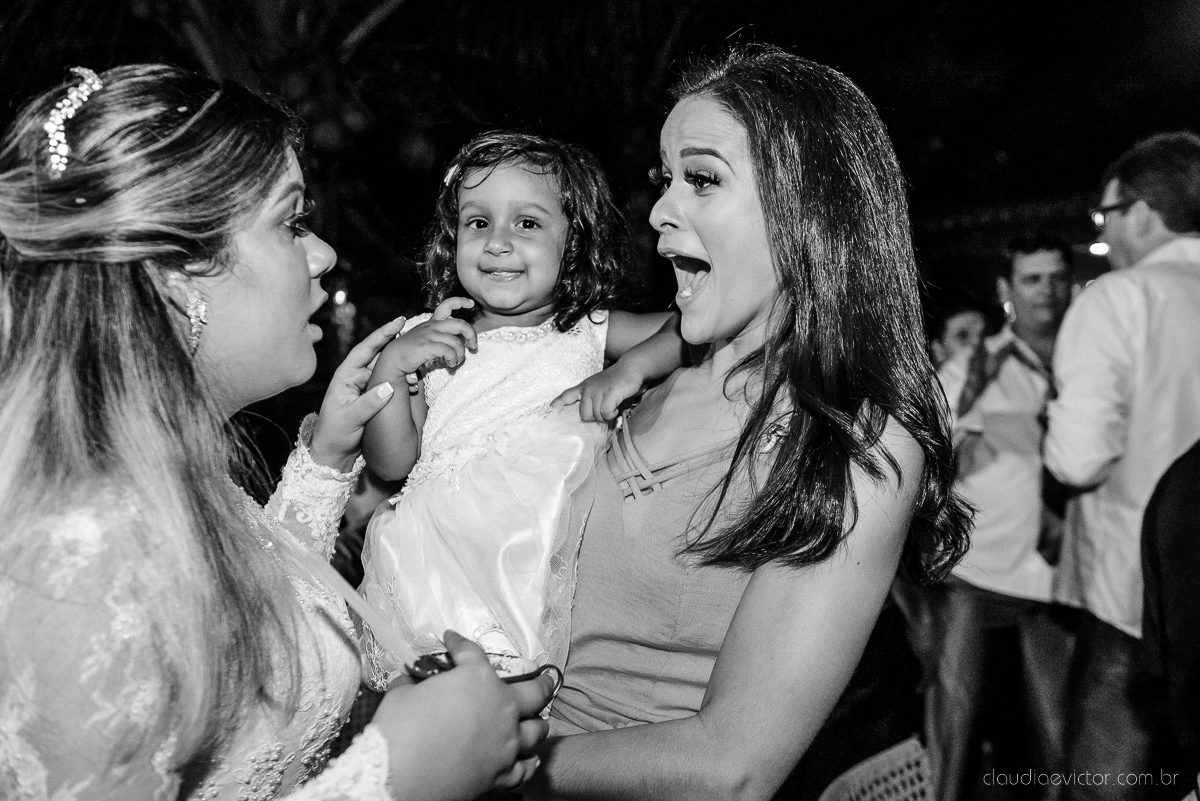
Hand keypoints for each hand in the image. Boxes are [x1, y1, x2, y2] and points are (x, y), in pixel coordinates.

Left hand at [309, 316, 408, 470]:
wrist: (333, 454)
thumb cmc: (334, 434)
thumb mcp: (350, 418)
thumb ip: (369, 403)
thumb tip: (389, 386)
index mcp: (346, 376)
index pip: (365, 349)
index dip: (382, 334)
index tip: (399, 322)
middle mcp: (356, 378)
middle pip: (379, 355)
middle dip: (397, 344)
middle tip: (416, 334)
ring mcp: (365, 387)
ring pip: (387, 370)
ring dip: (403, 366)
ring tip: (420, 362)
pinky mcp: (373, 398)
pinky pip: (390, 384)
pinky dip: (403, 381)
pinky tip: (416, 382)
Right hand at [372, 631, 554, 800]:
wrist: (396, 778)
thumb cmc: (398, 731)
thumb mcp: (400, 695)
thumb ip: (410, 682)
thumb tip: (407, 679)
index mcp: (477, 679)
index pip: (471, 653)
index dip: (459, 643)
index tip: (452, 640)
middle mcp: (501, 707)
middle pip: (534, 691)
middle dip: (540, 682)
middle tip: (544, 677)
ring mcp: (506, 742)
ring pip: (537, 730)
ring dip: (538, 722)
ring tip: (538, 720)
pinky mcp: (502, 773)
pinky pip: (526, 768)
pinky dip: (530, 762)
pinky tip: (531, 758)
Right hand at [373, 297, 477, 380]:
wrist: (394, 358)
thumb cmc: (412, 351)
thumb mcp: (425, 337)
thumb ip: (440, 335)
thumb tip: (459, 341)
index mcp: (432, 322)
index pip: (447, 305)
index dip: (460, 301)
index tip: (470, 303)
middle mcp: (432, 326)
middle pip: (460, 324)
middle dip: (471, 334)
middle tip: (473, 346)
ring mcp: (429, 335)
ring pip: (456, 342)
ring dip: (460, 354)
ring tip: (456, 362)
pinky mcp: (427, 346)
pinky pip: (449, 351)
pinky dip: (453, 359)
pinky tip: (450, 364)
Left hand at [551, 361, 643, 421]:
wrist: (632, 368)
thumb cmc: (619, 382)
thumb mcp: (602, 390)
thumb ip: (596, 403)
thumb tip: (596, 420)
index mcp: (585, 387)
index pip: (567, 395)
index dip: (558, 403)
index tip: (551, 409)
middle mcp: (588, 389)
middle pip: (584, 415)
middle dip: (596, 418)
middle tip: (608, 411)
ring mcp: (597, 390)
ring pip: (596, 416)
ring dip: (607, 416)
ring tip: (615, 406)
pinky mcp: (608, 393)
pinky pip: (606, 413)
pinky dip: (613, 414)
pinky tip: (618, 407)